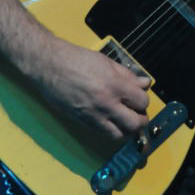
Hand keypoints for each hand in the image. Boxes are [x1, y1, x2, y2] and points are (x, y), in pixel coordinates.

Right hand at [35, 38, 150, 141]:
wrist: (49, 66)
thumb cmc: (76, 59)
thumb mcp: (105, 61)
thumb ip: (127, 74)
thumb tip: (145, 83)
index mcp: (114, 84)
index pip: (142, 101)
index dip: (143, 100)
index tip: (139, 98)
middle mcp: (106, 103)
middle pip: (136, 123)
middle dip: (141, 120)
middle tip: (138, 114)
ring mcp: (95, 115)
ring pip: (121, 134)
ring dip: (127, 130)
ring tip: (126, 121)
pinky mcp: (83, 122)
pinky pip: (104, 134)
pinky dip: (112, 130)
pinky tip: (112, 122)